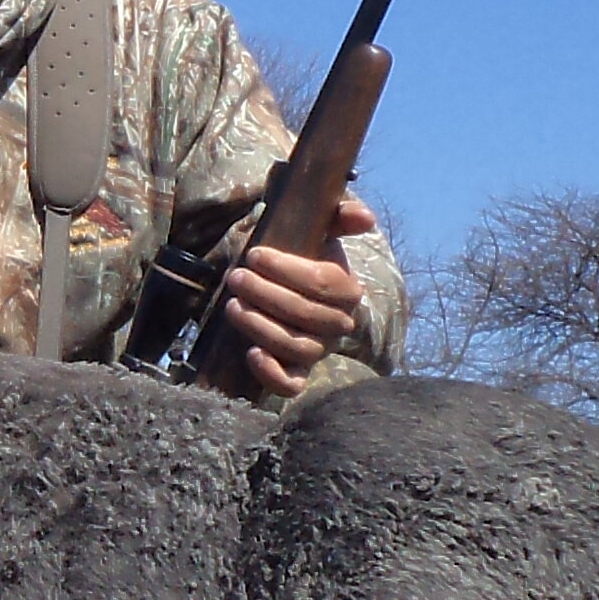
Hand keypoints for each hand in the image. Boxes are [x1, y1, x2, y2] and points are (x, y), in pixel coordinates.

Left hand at [216, 196, 377, 398]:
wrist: (274, 274)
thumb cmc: (297, 248)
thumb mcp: (317, 225)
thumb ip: (341, 215)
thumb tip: (366, 218)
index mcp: (346, 289)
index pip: (324, 284)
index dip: (289, 270)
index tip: (256, 254)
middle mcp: (337, 323)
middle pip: (309, 316)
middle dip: (268, 295)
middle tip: (236, 277)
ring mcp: (318, 349)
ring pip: (299, 348)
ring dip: (263, 327)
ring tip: (232, 305)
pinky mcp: (295, 370)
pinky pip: (292, 384)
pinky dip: (272, 375)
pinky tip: (251, 353)